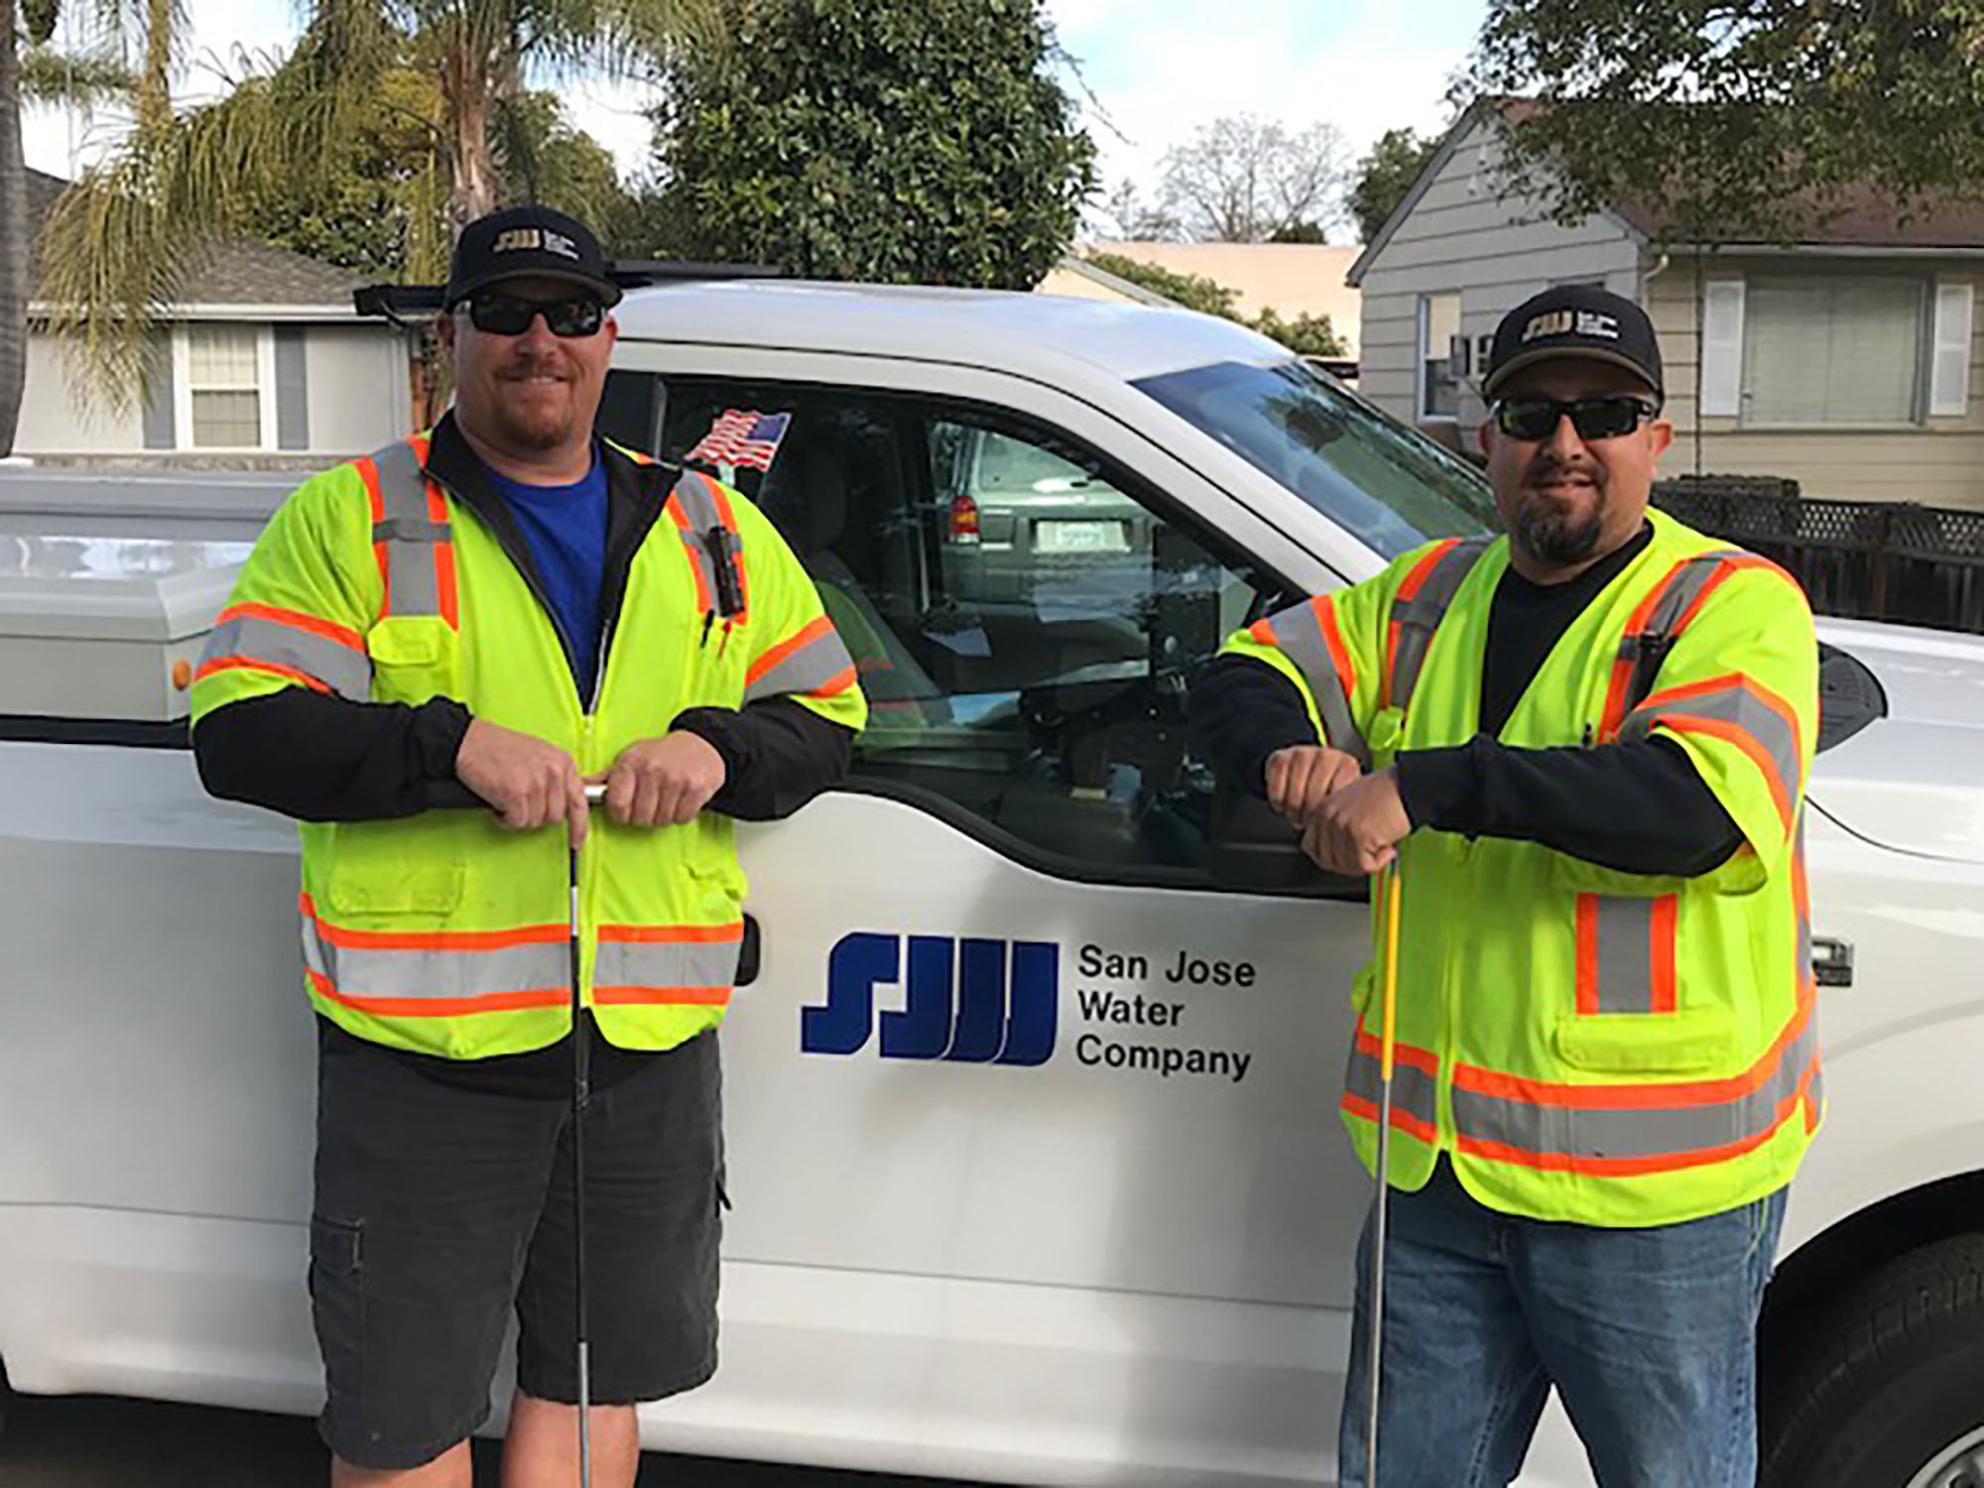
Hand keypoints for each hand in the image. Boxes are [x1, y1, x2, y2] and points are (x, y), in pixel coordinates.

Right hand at [454, 718, 588, 844]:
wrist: (469, 741)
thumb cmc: (499, 748)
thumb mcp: (540, 755)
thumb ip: (555, 778)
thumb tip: (561, 805)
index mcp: (564, 762)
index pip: (579, 802)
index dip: (579, 827)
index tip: (576, 842)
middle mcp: (555, 772)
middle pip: (554, 817)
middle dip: (535, 816)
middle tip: (518, 804)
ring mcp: (537, 783)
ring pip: (534, 821)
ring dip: (517, 816)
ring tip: (505, 797)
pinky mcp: (517, 794)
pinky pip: (517, 822)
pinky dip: (504, 818)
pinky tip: (497, 802)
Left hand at [596, 732, 727, 827]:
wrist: (701, 745)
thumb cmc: (661, 755)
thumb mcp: (632, 758)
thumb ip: (607, 776)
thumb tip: (578, 784)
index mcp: (631, 763)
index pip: (617, 806)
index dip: (621, 814)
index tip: (627, 809)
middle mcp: (652, 769)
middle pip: (640, 818)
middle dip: (643, 817)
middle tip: (650, 803)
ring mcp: (675, 779)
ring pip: (660, 820)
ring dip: (663, 816)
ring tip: (666, 799)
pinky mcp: (696, 788)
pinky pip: (681, 818)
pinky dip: (681, 815)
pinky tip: (680, 799)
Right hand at [1265, 744, 1363, 829]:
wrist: (1307, 768)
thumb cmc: (1327, 790)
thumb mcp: (1343, 799)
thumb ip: (1346, 811)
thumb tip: (1343, 833)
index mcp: (1347, 765)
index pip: (1334, 801)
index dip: (1325, 818)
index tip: (1323, 822)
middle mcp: (1326, 755)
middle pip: (1313, 799)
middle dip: (1308, 816)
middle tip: (1307, 820)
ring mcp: (1303, 753)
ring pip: (1294, 796)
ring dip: (1292, 811)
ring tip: (1297, 814)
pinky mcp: (1281, 756)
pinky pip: (1275, 789)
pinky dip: (1277, 802)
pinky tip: (1284, 803)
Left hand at [1299, 768, 1410, 876]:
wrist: (1408, 786)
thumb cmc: (1386, 794)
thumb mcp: (1349, 805)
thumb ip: (1336, 826)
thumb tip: (1333, 855)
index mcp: (1322, 810)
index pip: (1311, 848)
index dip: (1331, 858)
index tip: (1348, 857)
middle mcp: (1328, 818)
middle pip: (1328, 861)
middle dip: (1350, 865)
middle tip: (1369, 856)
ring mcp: (1341, 826)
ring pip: (1347, 866)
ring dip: (1367, 862)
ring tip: (1381, 846)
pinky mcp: (1359, 835)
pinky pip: (1365, 866)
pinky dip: (1380, 862)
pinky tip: (1388, 848)